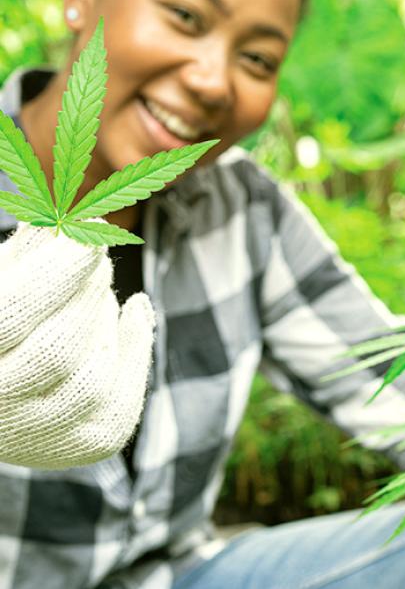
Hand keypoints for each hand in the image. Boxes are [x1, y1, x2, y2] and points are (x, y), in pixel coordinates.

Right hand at [0, 223, 154, 468]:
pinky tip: (132, 310)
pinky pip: (124, 396)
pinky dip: (135, 344)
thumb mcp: (3, 279)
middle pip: (58, 348)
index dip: (58, 269)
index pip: (11, 315)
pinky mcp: (88, 442)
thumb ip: (32, 250)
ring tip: (94, 285)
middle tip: (92, 250)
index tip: (90, 225)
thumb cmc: (2, 314)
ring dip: (101, 316)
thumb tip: (83, 219)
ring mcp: (41, 437)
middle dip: (85, 286)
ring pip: (92, 376)